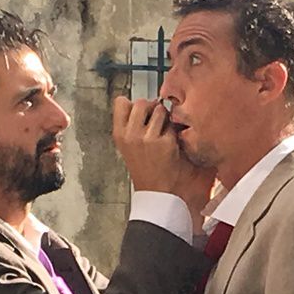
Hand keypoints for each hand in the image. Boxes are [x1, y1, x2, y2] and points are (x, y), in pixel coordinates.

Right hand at [112, 96, 215, 217]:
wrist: (155, 191)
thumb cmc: (144, 167)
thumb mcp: (128, 145)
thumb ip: (131, 123)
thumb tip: (146, 102)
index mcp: (119, 134)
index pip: (121, 102)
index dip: (133, 105)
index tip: (140, 114)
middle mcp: (130, 135)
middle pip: (141, 102)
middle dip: (151, 108)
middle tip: (155, 122)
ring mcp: (147, 139)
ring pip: (159, 109)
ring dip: (164, 117)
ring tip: (163, 132)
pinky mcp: (164, 143)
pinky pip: (172, 124)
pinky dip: (173, 130)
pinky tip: (170, 143)